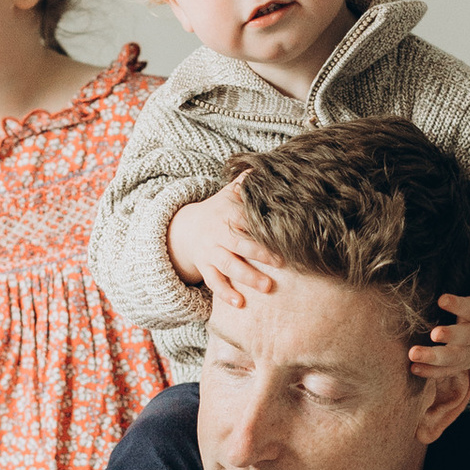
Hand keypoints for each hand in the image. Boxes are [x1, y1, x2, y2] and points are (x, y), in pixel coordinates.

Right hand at [165, 187, 282, 313]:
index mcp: (227, 214)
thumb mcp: (228, 193)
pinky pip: (214, 282)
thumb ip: (246, 182)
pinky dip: (225, 294)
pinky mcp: (205, 268)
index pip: (246, 220)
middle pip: (239, 244)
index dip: (263, 228)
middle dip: (260, 254)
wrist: (185, 229)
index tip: (284, 235)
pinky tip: (239, 303)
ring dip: (247, 277)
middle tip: (282, 263)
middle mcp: (218, 234)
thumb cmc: (217, 211)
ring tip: (266, 287)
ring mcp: (210, 252)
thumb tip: (266, 166)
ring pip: (228, 265)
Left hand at [409, 237, 469, 377]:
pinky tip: (413, 369)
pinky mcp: (465, 363)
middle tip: (433, 334)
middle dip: (449, 337)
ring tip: (413, 355)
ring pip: (454, 358)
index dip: (457, 305)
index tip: (442, 299)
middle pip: (464, 338)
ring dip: (434, 359)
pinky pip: (448, 371)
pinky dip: (432, 373)